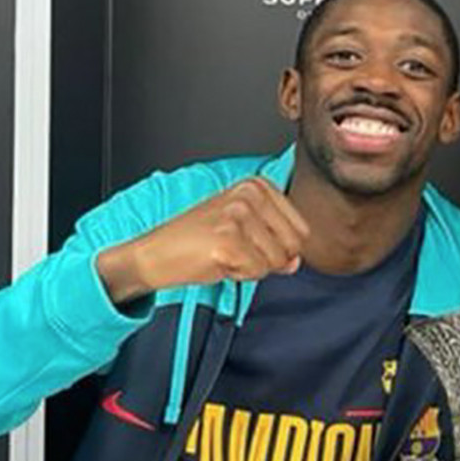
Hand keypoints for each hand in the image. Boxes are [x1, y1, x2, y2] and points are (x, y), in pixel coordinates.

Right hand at [97, 177, 309, 302]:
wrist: (156, 253)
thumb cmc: (198, 240)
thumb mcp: (245, 233)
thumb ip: (277, 241)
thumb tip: (297, 261)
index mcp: (258, 186)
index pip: (302, 230)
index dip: (279, 248)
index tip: (250, 242)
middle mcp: (250, 195)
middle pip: (294, 246)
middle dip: (269, 259)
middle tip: (237, 250)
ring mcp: (238, 215)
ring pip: (276, 261)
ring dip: (252, 267)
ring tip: (226, 254)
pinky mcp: (228, 240)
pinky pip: (257, 272)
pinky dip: (240, 275)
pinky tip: (219, 261)